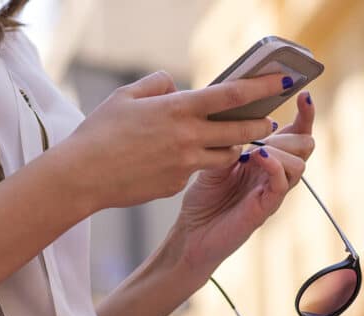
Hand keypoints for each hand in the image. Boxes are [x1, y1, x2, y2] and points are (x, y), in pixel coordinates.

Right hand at [58, 71, 292, 210]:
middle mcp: (187, 137)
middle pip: (239, 130)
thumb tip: (176, 87)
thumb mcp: (126, 96)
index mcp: (177, 109)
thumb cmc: (98, 132)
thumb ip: (157, 84)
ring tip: (232, 140)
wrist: (83, 176)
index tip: (280, 82)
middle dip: (259, 125)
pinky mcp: (177, 185)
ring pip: (225, 155)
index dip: (260, 87)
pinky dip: (195, 164)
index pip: (231, 95)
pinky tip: (180, 160)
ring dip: (232, 146)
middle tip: (267, 121)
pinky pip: (196, 172)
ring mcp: (185, 165)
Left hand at [172, 92, 315, 278]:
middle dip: (296, 130)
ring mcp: (272, 192)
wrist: (192, 234)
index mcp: (266, 160)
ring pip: (299, 164)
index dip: (305, 116)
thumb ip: (232, 140)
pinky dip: (274, 166)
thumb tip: (242, 113)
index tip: (304, 94)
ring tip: (258, 148)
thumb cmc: (204, 199)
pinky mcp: (265, 208)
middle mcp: (275, 175)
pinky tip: (257, 157)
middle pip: (305, 146)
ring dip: (281, 149)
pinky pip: (282, 184)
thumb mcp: (215, 159)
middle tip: (272, 126)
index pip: (296, 135)